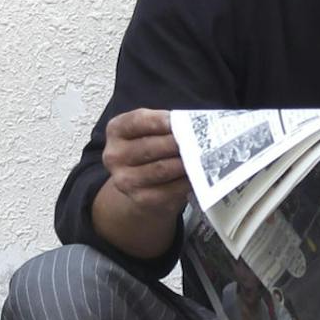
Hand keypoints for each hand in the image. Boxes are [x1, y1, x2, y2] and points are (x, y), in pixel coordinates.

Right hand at [91, 108, 191, 260]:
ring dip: (186, 163)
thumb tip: (193, 126)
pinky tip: (199, 175)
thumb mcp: (151, 130)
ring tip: (204, 156)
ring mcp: (126, 179)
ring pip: (162, 169)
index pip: (138, 121)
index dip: (160, 120)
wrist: (140, 183)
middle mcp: (115, 155)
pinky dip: (187, 181)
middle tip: (200, 139)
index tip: (180, 120)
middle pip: (151, 146)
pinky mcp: (141, 199)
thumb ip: (166, 125)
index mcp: (116, 130)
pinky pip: (170, 189)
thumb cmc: (151, 149)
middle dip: (179, 142)